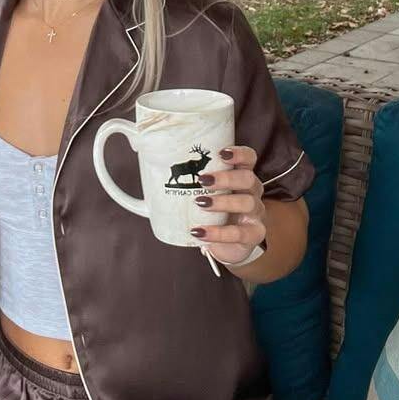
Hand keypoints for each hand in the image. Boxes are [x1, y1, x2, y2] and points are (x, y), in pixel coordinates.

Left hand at [189, 146, 266, 266]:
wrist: (228, 246)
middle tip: (203, 180)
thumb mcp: (204, 195)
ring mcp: (255, 214)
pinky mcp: (253, 235)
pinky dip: (218, 233)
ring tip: (200, 203)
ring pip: (246, 202)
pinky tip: (200, 232)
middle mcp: (252, 192)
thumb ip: (180, 182)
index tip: (220, 153)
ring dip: (222, 201)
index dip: (238, 153)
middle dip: (226, 177)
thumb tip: (143, 171)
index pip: (248, 158)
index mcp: (241, 177)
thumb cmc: (214, 214)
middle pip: (248, 178)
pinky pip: (239, 233)